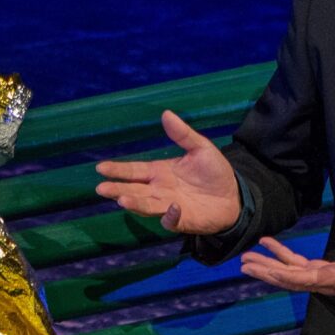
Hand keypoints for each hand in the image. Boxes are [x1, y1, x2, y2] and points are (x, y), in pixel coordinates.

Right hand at [94, 110, 242, 235]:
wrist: (234, 196)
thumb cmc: (214, 173)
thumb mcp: (201, 148)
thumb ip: (183, 134)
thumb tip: (166, 113)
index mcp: (159, 172)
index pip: (134, 170)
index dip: (117, 170)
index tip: (100, 167)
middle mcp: (159, 190)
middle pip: (134, 190)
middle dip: (117, 189)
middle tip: (101, 188)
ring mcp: (169, 207)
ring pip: (147, 206)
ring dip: (135, 203)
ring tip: (121, 199)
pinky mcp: (183, 220)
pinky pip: (172, 220)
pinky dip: (170, 216)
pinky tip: (172, 207)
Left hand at [239, 234, 334, 301]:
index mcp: (333, 280)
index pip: (303, 279)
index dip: (283, 275)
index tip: (265, 269)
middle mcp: (322, 282)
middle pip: (288, 279)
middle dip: (266, 272)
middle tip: (243, 264)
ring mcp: (321, 277)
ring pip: (289, 273)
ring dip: (268, 265)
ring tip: (247, 257)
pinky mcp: (323, 271)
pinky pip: (297, 265)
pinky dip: (283, 256)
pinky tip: (270, 246)